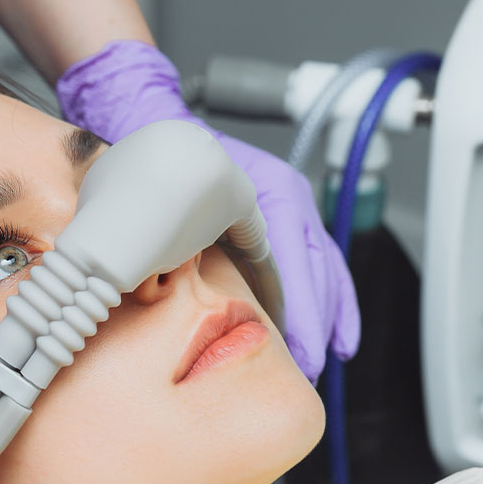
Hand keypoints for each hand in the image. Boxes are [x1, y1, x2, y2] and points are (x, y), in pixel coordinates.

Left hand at [56, 40, 359, 379]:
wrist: (149, 115)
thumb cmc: (161, 155)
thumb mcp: (166, 195)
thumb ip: (173, 238)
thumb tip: (154, 289)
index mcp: (269, 189)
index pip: (293, 257)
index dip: (299, 309)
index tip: (298, 349)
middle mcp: (288, 196)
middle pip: (316, 267)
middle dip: (315, 322)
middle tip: (306, 368)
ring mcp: (292, 208)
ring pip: (323, 269)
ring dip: (326, 317)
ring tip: (321, 361)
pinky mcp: (286, 222)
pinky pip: (315, 266)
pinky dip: (325, 303)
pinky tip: (333, 340)